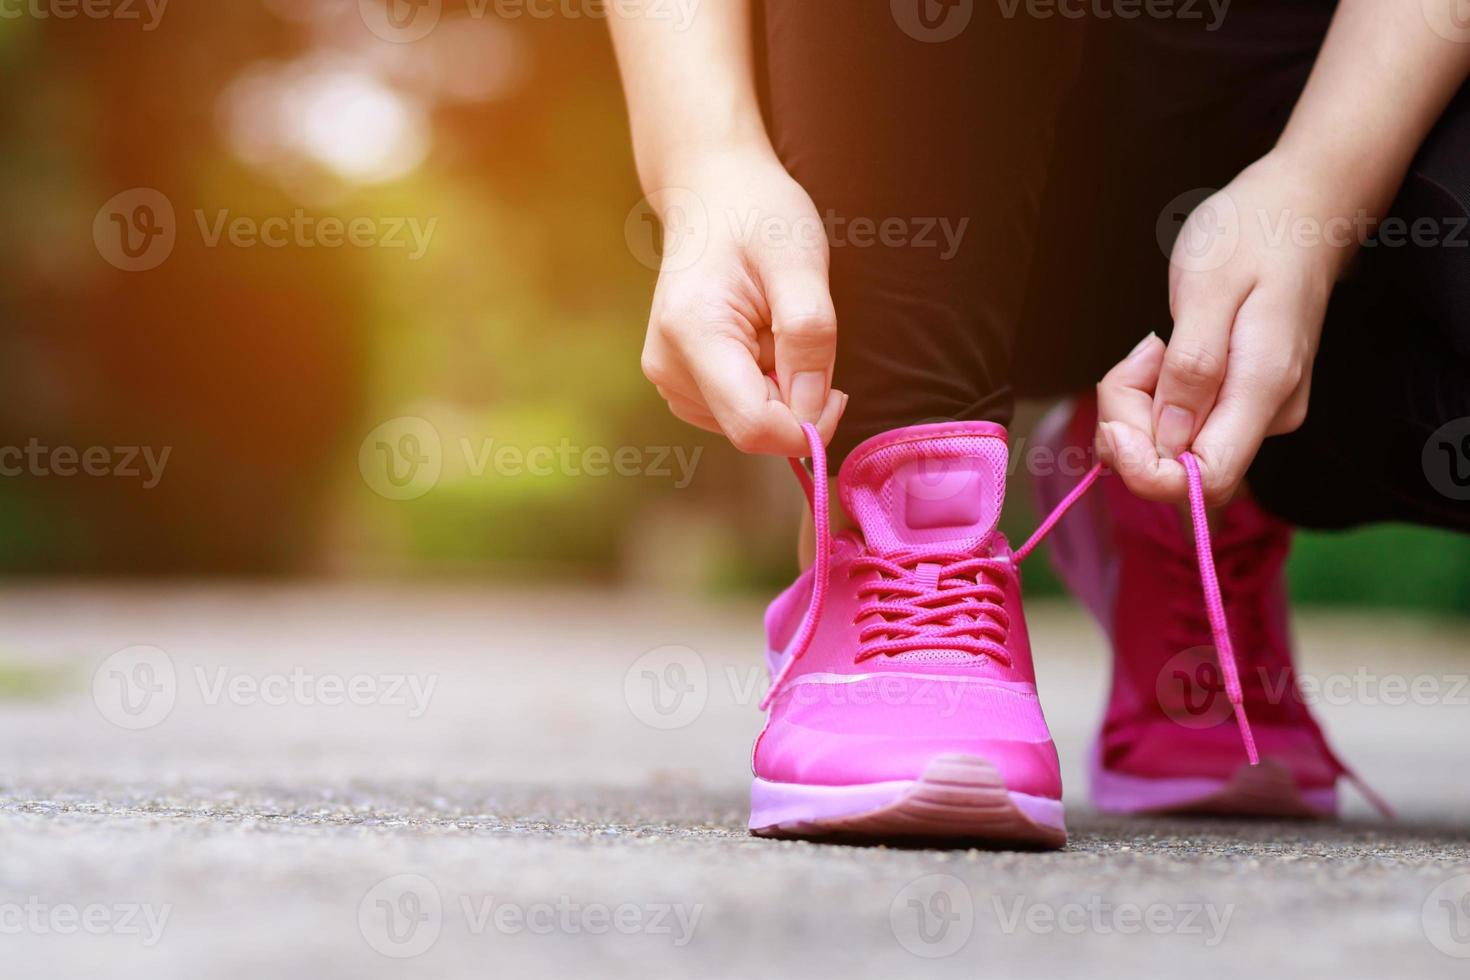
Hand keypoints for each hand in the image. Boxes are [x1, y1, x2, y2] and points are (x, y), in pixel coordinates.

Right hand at [638, 147, 845, 456]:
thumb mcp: (800, 262)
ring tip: (772, 328)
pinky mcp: (676, 381)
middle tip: (800, 335)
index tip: (838, 391)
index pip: (753, 426)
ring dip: (778, 390)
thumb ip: (810, 337)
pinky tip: (758, 339)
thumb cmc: (758, 214)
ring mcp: (666, 377)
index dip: (807, 426)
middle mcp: (667, 367)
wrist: (711, 193)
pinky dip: (761, 386)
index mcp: (693, 335)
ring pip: (745, 425)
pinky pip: (735, 411)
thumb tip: (813, 412)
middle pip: (751, 429)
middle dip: (794, 399)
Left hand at [1096, 150, 1348, 503]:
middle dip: (1130, 423)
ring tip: (1154, 344)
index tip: (1116, 423)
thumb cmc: (1251, 235)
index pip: (1206, 482)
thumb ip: (1190, 369)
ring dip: (1138, 404)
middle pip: (1176, 465)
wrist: (1298, 209)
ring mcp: (1253, 410)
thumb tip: (1169, 441)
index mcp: (1263, 390)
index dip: (1147, 471)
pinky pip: (1177, 421)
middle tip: (1137, 357)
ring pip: (1169, 443)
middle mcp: (1264, 415)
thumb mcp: (1208, 290)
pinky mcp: (1236, 400)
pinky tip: (1163, 353)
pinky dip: (1152, 395)